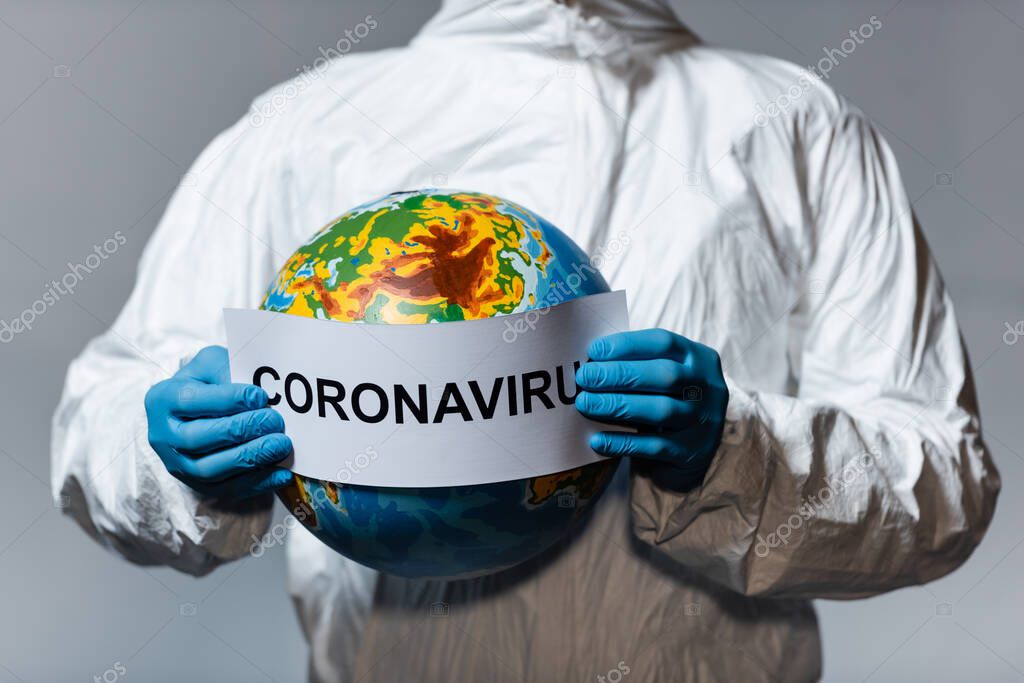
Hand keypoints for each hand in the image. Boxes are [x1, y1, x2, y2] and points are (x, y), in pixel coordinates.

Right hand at [144, 346, 293, 498]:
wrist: (198, 410)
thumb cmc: (209, 383)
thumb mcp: (212, 364)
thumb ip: (228, 371)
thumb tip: (256, 396)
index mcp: (163, 399)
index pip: (193, 401)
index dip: (229, 400)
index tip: (261, 397)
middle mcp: (163, 435)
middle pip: (199, 439)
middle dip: (242, 431)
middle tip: (275, 422)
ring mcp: (178, 464)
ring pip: (210, 469)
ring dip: (250, 458)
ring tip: (281, 445)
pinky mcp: (198, 485)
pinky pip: (227, 490)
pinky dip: (257, 483)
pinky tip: (282, 473)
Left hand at [575, 329, 728, 488]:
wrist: (692, 451)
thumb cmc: (666, 401)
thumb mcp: (661, 376)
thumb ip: (636, 365)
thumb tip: (591, 361)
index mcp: (699, 358)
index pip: (664, 343)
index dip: (627, 345)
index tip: (594, 351)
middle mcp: (708, 387)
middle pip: (664, 376)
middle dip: (619, 374)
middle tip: (584, 378)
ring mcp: (704, 421)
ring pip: (661, 411)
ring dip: (617, 405)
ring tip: (585, 404)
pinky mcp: (694, 452)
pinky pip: (655, 446)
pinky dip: (623, 442)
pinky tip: (597, 439)